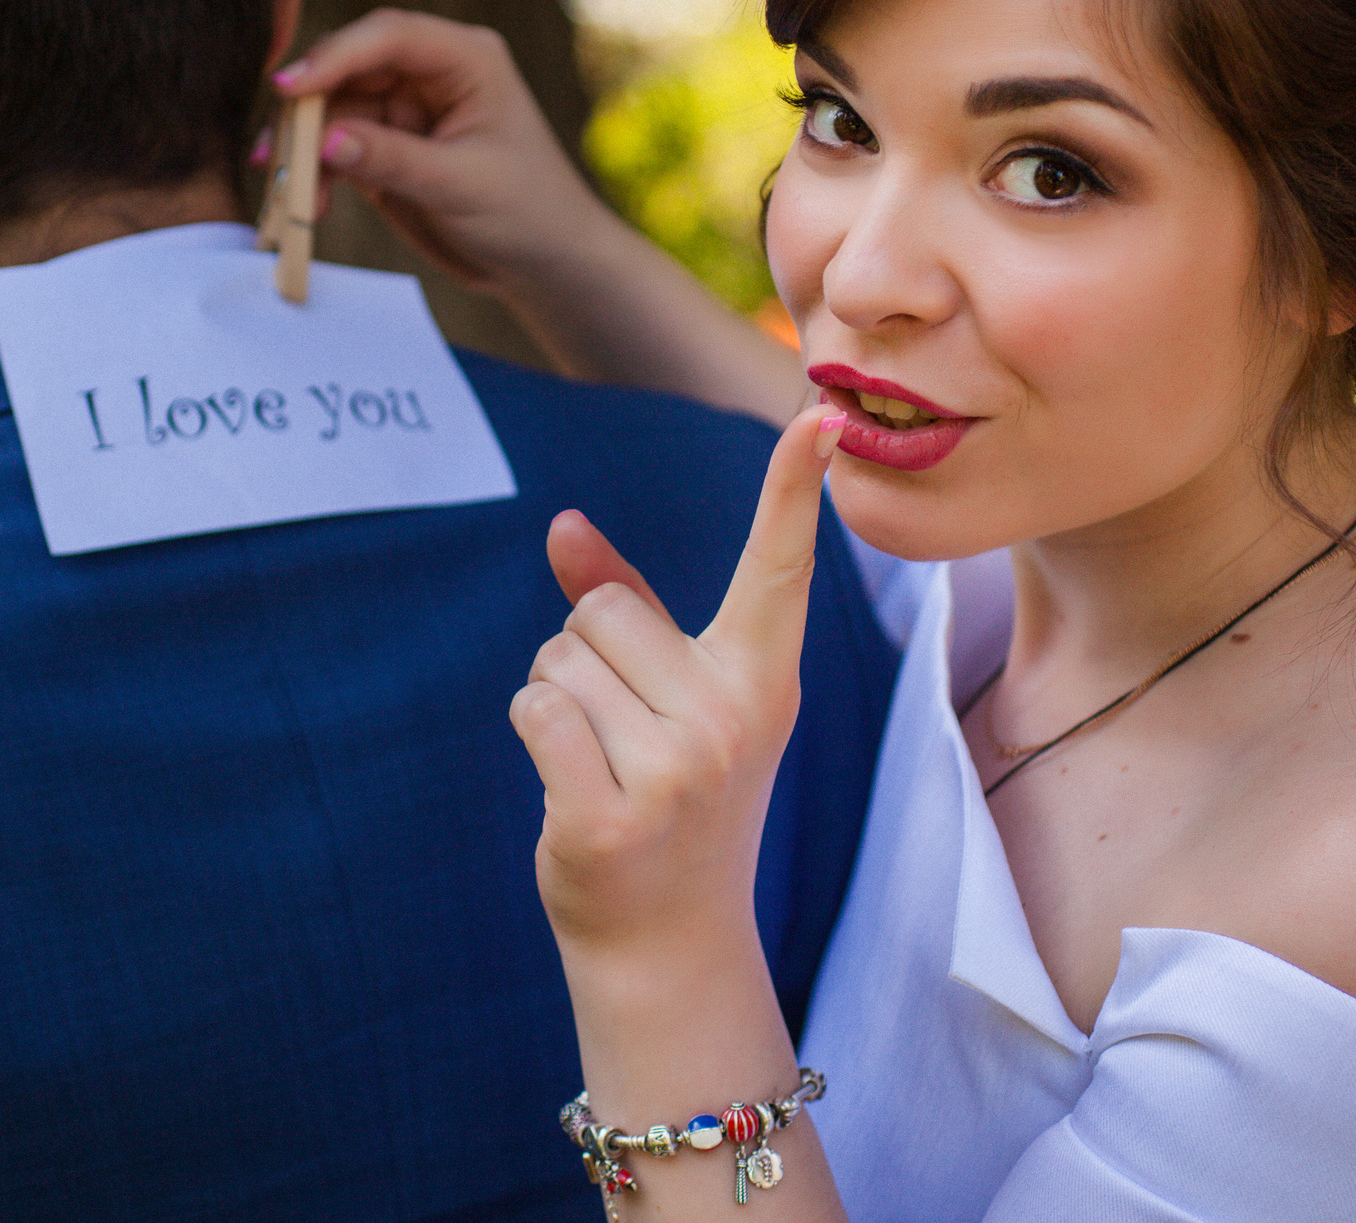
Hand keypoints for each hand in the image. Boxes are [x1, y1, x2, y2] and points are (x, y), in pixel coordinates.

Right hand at [268, 9, 614, 290]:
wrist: (544, 264)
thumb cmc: (528, 212)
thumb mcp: (461, 185)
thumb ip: (392, 159)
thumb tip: (325, 140)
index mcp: (465, 58)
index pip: (389, 36)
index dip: (334, 56)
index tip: (288, 88)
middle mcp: (429, 73)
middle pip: (347, 69)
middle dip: (306, 109)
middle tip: (273, 155)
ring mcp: (402, 110)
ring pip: (331, 112)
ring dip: (304, 152)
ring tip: (291, 197)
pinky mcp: (383, 148)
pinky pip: (333, 149)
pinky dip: (313, 174)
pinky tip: (306, 205)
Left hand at [512, 405, 848, 958]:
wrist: (670, 940)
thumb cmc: (670, 796)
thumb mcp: (673, 696)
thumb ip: (625, 601)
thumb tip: (560, 525)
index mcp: (764, 677)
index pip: (779, 566)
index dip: (794, 487)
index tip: (821, 415)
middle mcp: (734, 715)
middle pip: (602, 605)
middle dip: (586, 653)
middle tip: (624, 733)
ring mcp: (678, 769)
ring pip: (558, 655)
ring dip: (556, 696)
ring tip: (602, 763)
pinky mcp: (612, 813)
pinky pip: (535, 707)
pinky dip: (534, 731)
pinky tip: (572, 788)